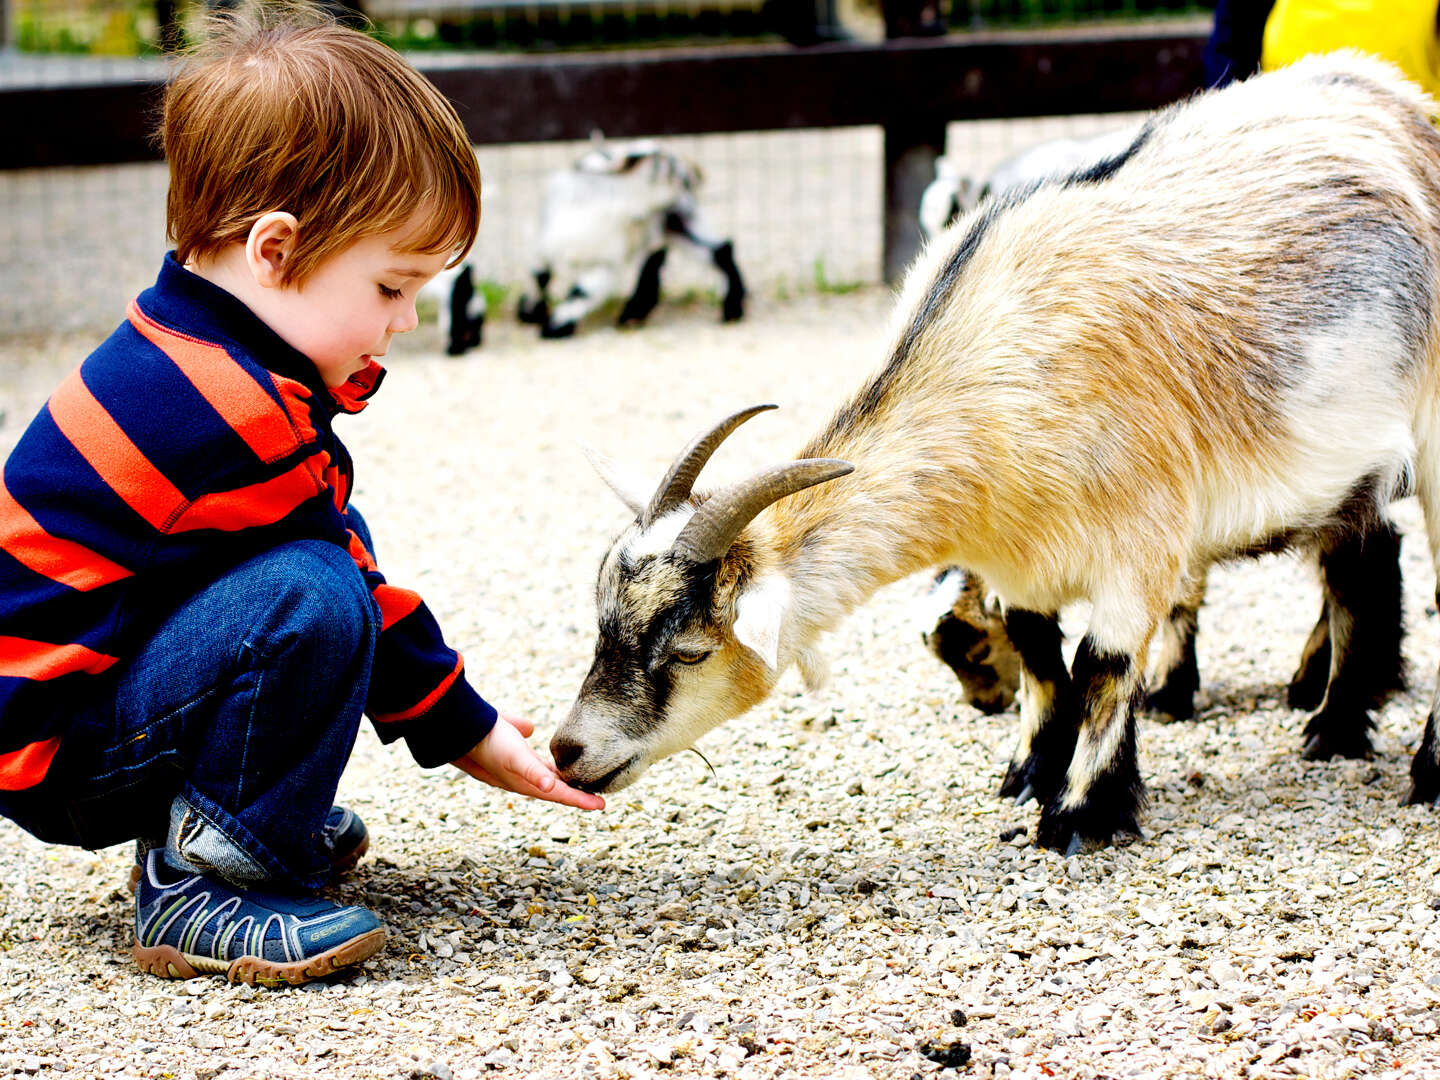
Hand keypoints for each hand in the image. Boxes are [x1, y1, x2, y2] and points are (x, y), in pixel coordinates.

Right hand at [452, 713, 604, 810]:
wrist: (462, 728)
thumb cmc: (490, 743)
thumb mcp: (515, 757)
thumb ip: (533, 771)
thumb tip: (551, 786)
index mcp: (526, 783)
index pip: (560, 795)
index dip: (581, 801)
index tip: (601, 805)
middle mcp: (522, 778)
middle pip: (554, 789)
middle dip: (574, 793)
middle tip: (595, 795)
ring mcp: (516, 766)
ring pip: (544, 777)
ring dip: (561, 779)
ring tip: (577, 779)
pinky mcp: (511, 750)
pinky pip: (534, 761)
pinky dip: (547, 762)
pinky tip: (549, 751)